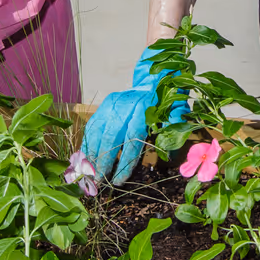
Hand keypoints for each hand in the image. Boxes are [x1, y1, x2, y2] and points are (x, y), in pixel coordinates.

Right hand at [81, 49, 181, 184]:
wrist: (155, 78)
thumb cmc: (166, 101)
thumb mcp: (175, 113)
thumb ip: (171, 132)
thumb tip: (170, 154)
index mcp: (143, 110)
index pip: (131, 140)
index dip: (124, 162)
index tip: (118, 180)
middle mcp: (124, 107)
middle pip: (110, 138)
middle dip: (103, 162)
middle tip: (99, 181)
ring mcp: (111, 105)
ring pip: (96, 132)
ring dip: (91, 154)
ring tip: (89, 174)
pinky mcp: (104, 105)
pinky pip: (92, 126)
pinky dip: (87, 143)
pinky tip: (84, 158)